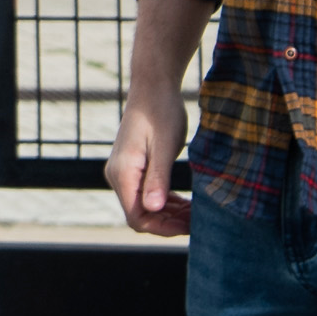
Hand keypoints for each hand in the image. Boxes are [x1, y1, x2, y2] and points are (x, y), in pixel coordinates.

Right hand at [105, 89, 190, 236]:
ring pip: (144, 207)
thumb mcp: (165, 146)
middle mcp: (117, 175)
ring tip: (195, 213)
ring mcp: (123, 172)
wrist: (153, 87)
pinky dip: (165, 202)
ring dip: (169, 214)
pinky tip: (185, 203)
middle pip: (140, 215)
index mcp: (123, 172)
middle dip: (169, 223)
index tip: (190, 226)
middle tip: (199, 221)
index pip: (137, 217)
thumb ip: (158, 178)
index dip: (163, 228)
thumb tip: (153, 208)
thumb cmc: (161, 112)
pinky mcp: (131, 168)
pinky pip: (145, 195)